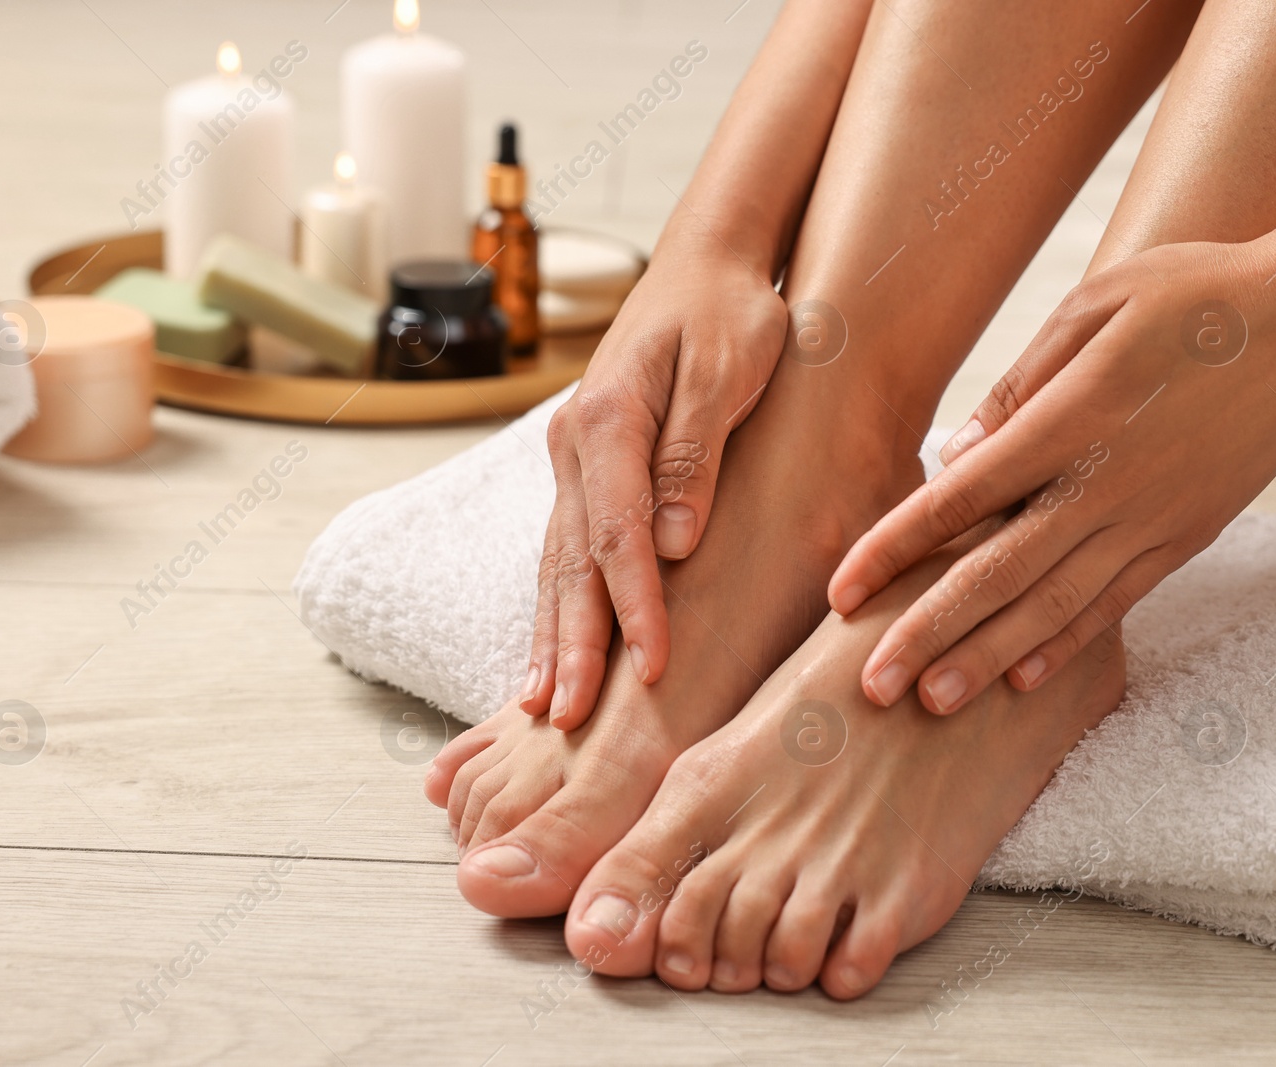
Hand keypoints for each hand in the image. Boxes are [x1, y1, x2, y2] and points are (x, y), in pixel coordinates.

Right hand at [524, 227, 786, 728]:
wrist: (708, 262)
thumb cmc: (732, 311)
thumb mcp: (729, 367)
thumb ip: (696, 453)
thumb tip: (675, 543)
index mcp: (609, 420)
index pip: (618, 535)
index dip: (635, 608)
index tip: (655, 669)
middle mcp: (576, 443)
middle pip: (571, 560)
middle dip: (573, 644)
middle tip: (571, 718)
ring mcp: (572, 457)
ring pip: (557, 560)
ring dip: (552, 635)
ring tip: (543, 706)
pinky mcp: (584, 469)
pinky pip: (565, 548)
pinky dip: (556, 605)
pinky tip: (549, 653)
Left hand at [826, 237, 1275, 712]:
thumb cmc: (1192, 297)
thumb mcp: (1093, 308)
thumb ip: (1017, 387)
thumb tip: (954, 457)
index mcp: (1072, 421)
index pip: (959, 499)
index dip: (893, 549)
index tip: (840, 591)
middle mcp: (1109, 485)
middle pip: (998, 573)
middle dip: (926, 632)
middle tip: (869, 685)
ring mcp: (1154, 519)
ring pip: (1054, 605)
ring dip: (987, 658)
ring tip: (932, 701)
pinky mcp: (1188, 536)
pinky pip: (1117, 602)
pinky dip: (1067, 643)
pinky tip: (1023, 679)